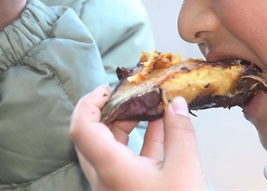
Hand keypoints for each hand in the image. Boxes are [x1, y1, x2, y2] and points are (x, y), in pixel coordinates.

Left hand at [70, 85, 208, 189]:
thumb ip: (180, 132)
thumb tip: (177, 103)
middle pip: (95, 135)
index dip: (89, 102)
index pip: (82, 127)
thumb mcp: (185, 169)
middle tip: (135, 94)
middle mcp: (106, 178)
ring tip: (154, 105)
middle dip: (114, 109)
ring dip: (130, 124)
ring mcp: (116, 188)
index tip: (109, 86)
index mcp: (110, 169)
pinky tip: (163, 127)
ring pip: (112, 148)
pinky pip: (129, 160)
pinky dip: (143, 141)